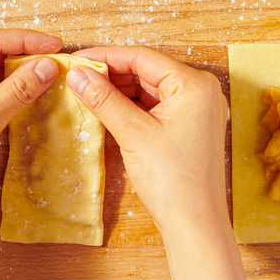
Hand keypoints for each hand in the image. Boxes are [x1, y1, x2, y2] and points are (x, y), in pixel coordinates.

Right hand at [70, 46, 246, 279]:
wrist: (194, 222)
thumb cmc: (171, 179)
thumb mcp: (133, 134)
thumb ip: (105, 100)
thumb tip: (78, 75)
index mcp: (195, 84)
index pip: (144, 58)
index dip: (107, 57)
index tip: (77, 59)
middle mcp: (201, 90)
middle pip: (149, 72)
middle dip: (113, 74)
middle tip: (77, 78)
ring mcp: (198, 109)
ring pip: (152, 89)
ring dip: (121, 91)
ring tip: (87, 92)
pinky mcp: (191, 126)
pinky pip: (158, 106)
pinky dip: (134, 107)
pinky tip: (109, 109)